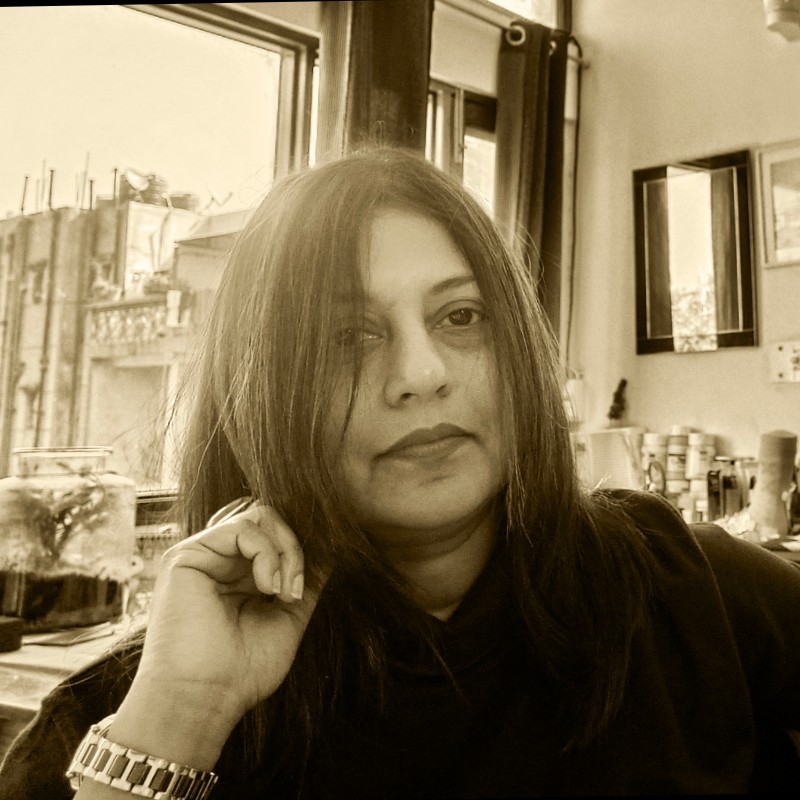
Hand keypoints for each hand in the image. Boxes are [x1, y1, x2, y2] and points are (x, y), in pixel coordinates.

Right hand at [122, 501, 321, 744]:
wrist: (203, 700)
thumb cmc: (241, 672)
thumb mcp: (288, 619)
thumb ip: (306, 582)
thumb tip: (332, 550)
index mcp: (239, 575)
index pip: (275, 534)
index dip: (299, 549)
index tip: (306, 587)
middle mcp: (220, 561)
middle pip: (270, 518)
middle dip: (295, 547)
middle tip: (294, 591)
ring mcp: (203, 555)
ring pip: (260, 515)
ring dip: (286, 550)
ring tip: (282, 592)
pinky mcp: (187, 555)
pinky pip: (243, 527)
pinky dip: (267, 552)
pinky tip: (266, 587)